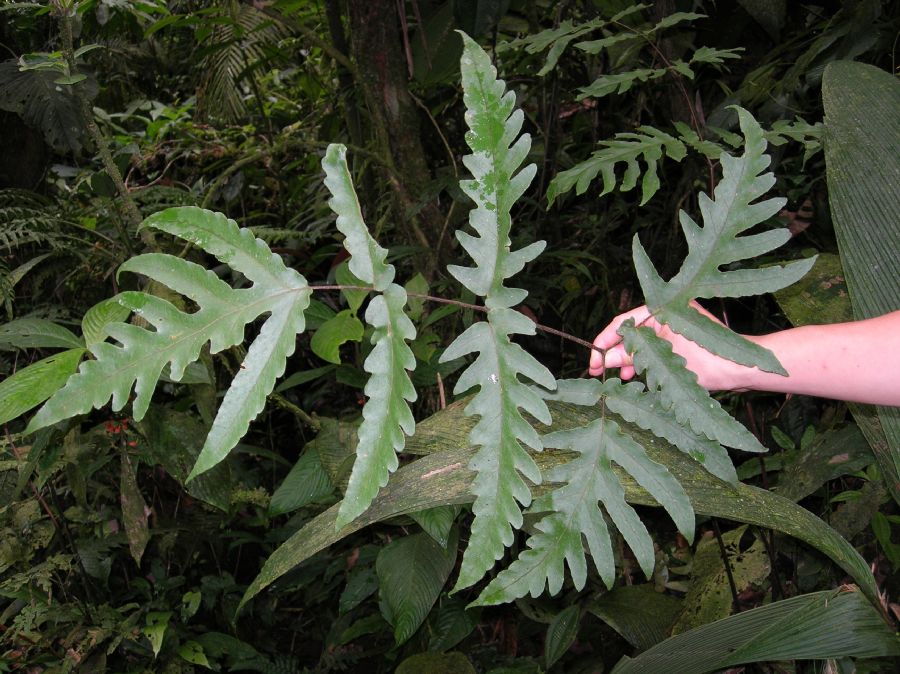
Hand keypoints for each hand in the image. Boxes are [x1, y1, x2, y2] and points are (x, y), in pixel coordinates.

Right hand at [588, 303, 747, 390]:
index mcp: (663, 308)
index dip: (604, 341)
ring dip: (628, 359)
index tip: (593, 360)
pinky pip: (654, 350)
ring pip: (642, 342)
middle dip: (614, 351)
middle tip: (598, 371)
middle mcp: (668, 314)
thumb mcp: (663, 362)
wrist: (743, 373)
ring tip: (618, 377)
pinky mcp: (681, 343)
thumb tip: (605, 359)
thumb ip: (632, 358)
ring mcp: (675, 328)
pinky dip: (644, 361)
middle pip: (631, 332)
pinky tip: (635, 376)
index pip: (623, 322)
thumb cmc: (709, 363)